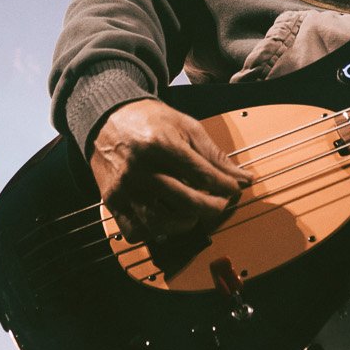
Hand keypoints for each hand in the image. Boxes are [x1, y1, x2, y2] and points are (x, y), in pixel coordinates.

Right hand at [89, 98, 248, 244]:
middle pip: (186, 202)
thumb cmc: (149, 121)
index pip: (203, 176)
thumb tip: (242, 178)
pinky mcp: (112, 201)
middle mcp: (140, 168)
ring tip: (193, 212)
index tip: (234, 188)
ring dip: (185, 223)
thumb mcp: (186, 126)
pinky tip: (165, 218)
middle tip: (219, 203)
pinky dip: (154, 232)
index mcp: (161, 144)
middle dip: (213, 207)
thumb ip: (214, 155)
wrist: (106, 118)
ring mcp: (124, 188)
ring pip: (161, 222)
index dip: (227, 186)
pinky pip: (135, 231)